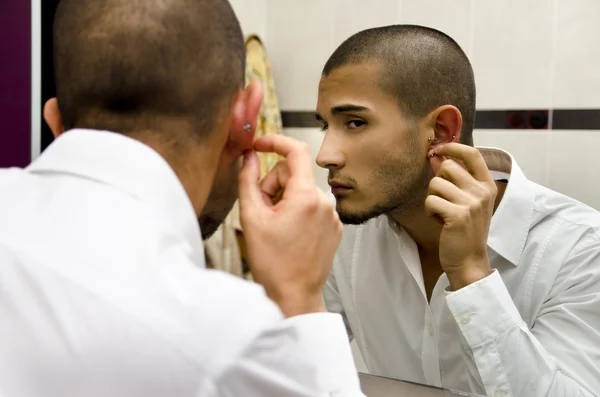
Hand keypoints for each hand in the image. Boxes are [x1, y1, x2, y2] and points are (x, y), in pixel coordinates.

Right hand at [238, 135, 342, 316]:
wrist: (294, 294)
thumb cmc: (274, 264)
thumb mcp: (252, 218)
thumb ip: (248, 180)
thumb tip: (247, 157)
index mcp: (306, 196)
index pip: (295, 150)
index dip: (275, 142)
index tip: (259, 145)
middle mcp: (325, 202)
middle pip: (293, 174)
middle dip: (273, 185)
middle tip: (262, 210)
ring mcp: (332, 215)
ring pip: (301, 190)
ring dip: (284, 200)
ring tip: (275, 226)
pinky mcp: (334, 226)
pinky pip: (312, 205)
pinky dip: (297, 211)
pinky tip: (288, 232)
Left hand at [426, 143, 496, 289]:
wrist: (469, 260)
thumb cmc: (465, 229)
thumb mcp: (466, 201)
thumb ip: (454, 178)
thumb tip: (435, 156)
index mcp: (487, 185)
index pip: (472, 154)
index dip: (452, 146)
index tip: (438, 149)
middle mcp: (482, 192)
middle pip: (447, 167)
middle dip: (437, 182)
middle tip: (443, 200)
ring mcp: (471, 203)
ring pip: (435, 183)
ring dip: (432, 198)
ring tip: (442, 212)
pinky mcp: (458, 215)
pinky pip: (430, 200)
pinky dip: (429, 211)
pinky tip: (439, 221)